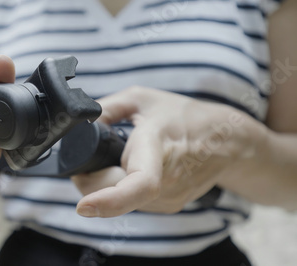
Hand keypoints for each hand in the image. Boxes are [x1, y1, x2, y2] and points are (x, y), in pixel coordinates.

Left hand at [72, 87, 262, 216]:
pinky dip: (120, 190)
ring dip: (105, 187)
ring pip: (122, 202)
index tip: (83, 206)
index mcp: (158, 146)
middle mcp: (166, 179)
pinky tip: (128, 170)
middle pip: (115, 194)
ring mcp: (170, 197)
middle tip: (82, 164)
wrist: (228, 140)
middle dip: (89, 183)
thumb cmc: (183, 116)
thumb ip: (105, 109)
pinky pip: (133, 203)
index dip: (109, 200)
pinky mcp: (170, 205)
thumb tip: (77, 124)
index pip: (140, 183)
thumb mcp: (141, 98)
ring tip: (112, 161)